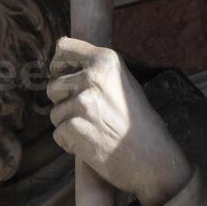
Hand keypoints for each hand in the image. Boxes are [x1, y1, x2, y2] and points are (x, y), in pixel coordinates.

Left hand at [47, 38, 192, 205]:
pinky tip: (91, 145)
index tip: (63, 77)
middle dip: (64, 102)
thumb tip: (58, 63)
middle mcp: (93, 76)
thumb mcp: (122, 83)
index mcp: (106, 59)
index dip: (58, 65)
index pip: (63, 47)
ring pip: (55, 112)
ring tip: (94, 131)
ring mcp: (83, 101)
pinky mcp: (75, 126)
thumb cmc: (138, 122)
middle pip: (53, 85)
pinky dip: (70, 143)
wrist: (153, 158)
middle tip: (88, 116)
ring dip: (68, 124)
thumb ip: (95, 70)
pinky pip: (58, 133)